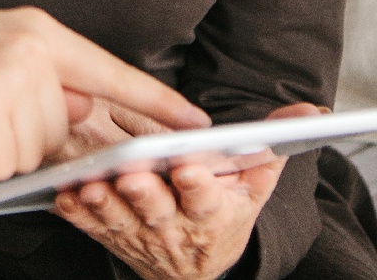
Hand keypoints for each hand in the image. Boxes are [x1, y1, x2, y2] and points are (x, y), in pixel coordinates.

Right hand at [0, 7, 209, 181]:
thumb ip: (45, 75)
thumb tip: (81, 109)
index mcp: (38, 31)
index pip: (111, 72)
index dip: (157, 101)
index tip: (198, 123)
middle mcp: (30, 51)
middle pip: (59, 131)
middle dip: (19, 136)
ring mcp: (6, 82)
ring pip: (30, 154)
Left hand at [52, 101, 319, 279]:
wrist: (194, 269)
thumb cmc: (223, 213)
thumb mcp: (255, 184)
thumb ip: (273, 145)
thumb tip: (310, 111)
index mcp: (212, 212)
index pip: (207, 199)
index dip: (199, 185)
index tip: (189, 169)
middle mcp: (175, 227)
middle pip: (158, 210)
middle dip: (145, 192)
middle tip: (132, 173)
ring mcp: (140, 235)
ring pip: (120, 219)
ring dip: (104, 202)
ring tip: (91, 182)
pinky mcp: (112, 236)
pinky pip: (91, 227)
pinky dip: (78, 213)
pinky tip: (66, 194)